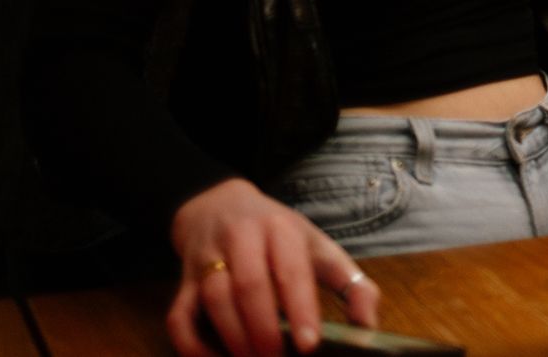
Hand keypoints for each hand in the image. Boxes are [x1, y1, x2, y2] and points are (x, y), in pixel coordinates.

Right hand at [167, 178, 377, 356]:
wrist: (218, 204)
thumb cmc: (278, 235)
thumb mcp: (317, 245)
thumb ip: (348, 281)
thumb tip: (368, 326)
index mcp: (282, 229)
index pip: (291, 270)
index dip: (301, 308)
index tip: (309, 345)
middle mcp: (242, 238)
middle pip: (250, 285)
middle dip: (265, 330)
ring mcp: (208, 259)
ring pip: (215, 300)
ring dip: (234, 338)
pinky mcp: (183, 282)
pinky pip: (179, 316)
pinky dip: (192, 345)